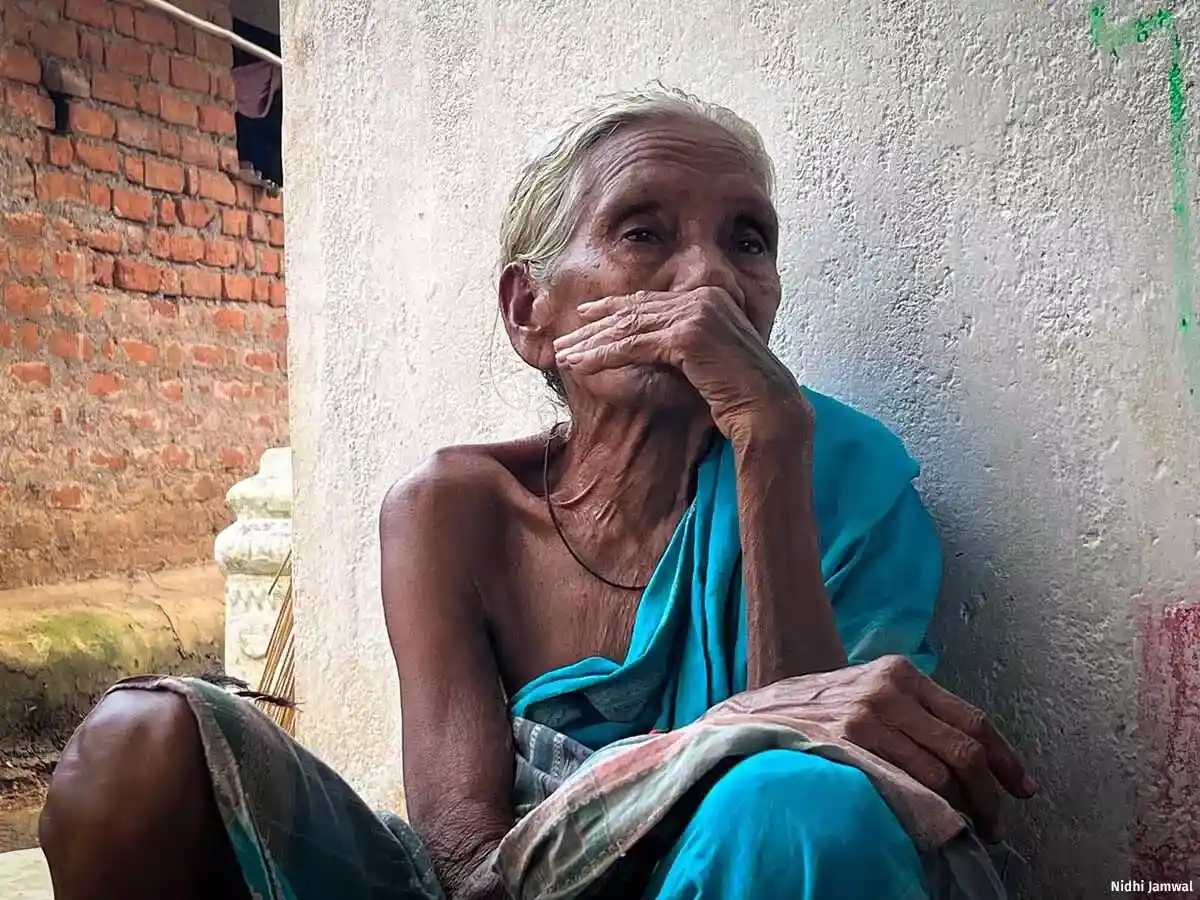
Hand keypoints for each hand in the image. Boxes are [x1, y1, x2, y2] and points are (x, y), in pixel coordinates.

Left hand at [552, 287, 809, 439]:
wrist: (768, 407)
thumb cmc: (740, 393)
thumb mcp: (706, 361)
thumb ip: (682, 346)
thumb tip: (651, 347)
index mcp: (708, 298)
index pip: (650, 301)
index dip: (615, 308)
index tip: (587, 316)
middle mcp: (701, 298)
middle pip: (635, 312)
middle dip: (595, 327)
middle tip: (566, 339)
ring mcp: (695, 313)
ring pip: (629, 328)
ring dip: (591, 344)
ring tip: (564, 356)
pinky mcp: (686, 336)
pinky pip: (633, 345)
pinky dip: (603, 355)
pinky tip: (581, 365)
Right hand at [724, 655, 1035, 842]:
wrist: (753, 715)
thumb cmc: (814, 709)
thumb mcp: (865, 690)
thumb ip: (910, 708)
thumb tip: (965, 753)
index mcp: (901, 672)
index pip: (972, 719)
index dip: (1005, 760)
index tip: (1023, 789)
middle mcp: (888, 689)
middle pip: (964, 750)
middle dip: (989, 795)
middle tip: (995, 824)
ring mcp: (868, 716)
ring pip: (940, 772)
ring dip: (961, 810)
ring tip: (964, 830)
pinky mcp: (847, 743)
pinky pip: (906, 783)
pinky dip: (927, 808)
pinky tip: (930, 822)